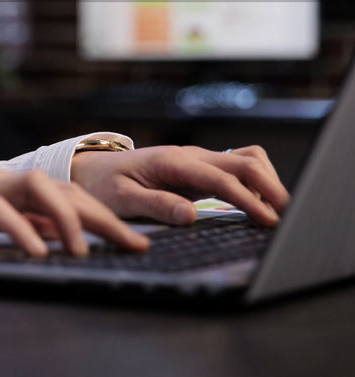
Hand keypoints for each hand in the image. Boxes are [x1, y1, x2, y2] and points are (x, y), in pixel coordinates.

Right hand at [0, 170, 149, 256]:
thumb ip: (20, 226)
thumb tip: (60, 241)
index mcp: (10, 189)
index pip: (69, 196)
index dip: (105, 217)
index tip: (136, 241)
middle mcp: (2, 182)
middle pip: (65, 189)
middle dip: (104, 217)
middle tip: (136, 245)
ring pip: (38, 188)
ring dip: (66, 219)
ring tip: (82, 252)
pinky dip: (21, 230)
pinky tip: (37, 254)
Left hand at [70, 145, 289, 226]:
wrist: (92, 170)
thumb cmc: (105, 185)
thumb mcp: (122, 199)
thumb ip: (156, 205)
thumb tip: (191, 215)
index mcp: (173, 162)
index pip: (221, 178)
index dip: (248, 199)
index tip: (268, 221)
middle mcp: (190, 155)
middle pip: (245, 160)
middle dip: (270, 187)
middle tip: (285, 218)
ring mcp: (198, 159)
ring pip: (247, 159)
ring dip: (266, 180)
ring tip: (275, 213)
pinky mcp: (201, 168)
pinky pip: (238, 167)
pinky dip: (255, 181)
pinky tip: (258, 204)